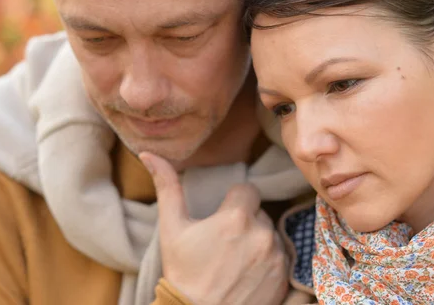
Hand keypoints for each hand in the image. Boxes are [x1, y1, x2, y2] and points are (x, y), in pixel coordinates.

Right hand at [139, 152, 288, 304]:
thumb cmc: (182, 274)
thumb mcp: (171, 229)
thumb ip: (167, 187)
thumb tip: (149, 154)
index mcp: (236, 217)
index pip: (248, 191)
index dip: (234, 202)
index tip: (222, 218)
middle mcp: (262, 234)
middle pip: (259, 214)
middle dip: (245, 223)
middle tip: (224, 244)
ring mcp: (277, 258)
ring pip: (271, 235)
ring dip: (258, 242)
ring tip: (235, 261)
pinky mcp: (284, 279)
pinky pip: (282, 258)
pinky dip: (269, 263)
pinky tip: (248, 274)